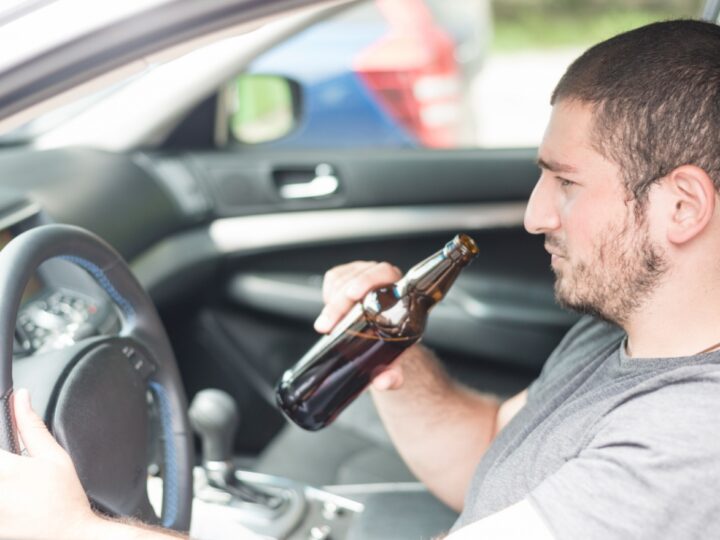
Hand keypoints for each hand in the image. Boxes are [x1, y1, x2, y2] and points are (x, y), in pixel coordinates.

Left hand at [0, 388, 98, 539]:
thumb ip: (31, 425)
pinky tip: (9, 493)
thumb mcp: (54, 456)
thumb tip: (21, 397)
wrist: (67, 534)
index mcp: (6, 468)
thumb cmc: (64, 496)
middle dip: (0, 463)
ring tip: (9, 480)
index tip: (5, 452)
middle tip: (10, 466)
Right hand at [314, 260, 407, 389]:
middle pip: (356, 279)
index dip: (367, 280)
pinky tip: (332, 309)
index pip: (384, 273)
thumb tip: (384, 381)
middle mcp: (382, 280)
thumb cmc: (394, 344)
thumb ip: (392, 375)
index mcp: (399, 292)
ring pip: (342, 279)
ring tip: (329, 323)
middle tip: (327, 325)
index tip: (353, 295)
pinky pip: (333, 278)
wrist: (386, 340)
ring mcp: (364, 275)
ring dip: (331, 302)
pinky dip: (328, 293)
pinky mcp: (349, 276)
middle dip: (338, 303)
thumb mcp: (394, 360)